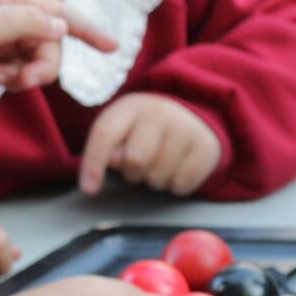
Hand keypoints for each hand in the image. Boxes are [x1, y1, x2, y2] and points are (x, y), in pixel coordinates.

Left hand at [0, 0, 116, 89]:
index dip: (87, 29)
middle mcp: (7, 10)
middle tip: (21, 82)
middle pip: (50, 42)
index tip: (113, 47)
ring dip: (22, 74)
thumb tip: (63, 27)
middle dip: (41, 66)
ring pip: (35, 57)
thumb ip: (27, 24)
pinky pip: (18, 66)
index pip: (58, 11)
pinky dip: (10, 77)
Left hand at [79, 93, 222, 195]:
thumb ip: (110, 146)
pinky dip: (175, 186)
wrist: (194, 119)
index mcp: (131, 106)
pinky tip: (177, 170)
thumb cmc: (148, 131)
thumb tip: (114, 161)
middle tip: (140, 167)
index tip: (89, 189)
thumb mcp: (125, 130)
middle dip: (133, 173)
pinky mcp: (206, 148)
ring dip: (155, 181)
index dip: (93, 163)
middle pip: (135, 161)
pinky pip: (181, 185)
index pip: (105, 133)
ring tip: (161, 166)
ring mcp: (186, 129)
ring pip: (158, 178)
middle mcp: (160, 113)